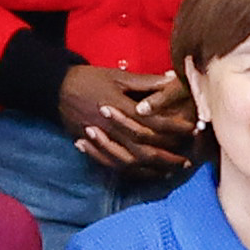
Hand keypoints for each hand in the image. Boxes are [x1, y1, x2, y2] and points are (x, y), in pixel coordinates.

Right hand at [62, 58, 199, 172]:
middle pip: (145, 148)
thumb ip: (146, 82)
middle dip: (169, 155)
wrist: (56, 89)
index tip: (193, 129)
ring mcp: (102, 140)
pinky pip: (115, 166)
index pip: (154, 123)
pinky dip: (133, 171)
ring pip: (132, 161)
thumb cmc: (90, 79)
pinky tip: (147, 172)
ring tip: (172, 169)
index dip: (175, 128)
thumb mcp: (118, 77)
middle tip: (188, 159)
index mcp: (121, 107)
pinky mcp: (94, 147)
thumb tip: (173, 79)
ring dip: (154, 168)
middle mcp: (113, 128)